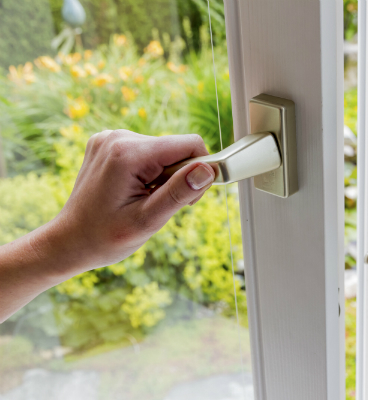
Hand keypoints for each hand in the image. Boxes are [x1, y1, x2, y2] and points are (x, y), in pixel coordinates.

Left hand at [50, 129, 215, 273]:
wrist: (69, 241)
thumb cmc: (105, 237)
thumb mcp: (148, 221)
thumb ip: (179, 193)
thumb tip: (209, 170)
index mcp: (128, 153)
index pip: (190, 144)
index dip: (200, 170)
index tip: (191, 198)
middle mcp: (119, 137)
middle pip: (176, 148)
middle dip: (179, 177)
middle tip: (159, 205)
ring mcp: (111, 137)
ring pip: (163, 151)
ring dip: (164, 176)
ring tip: (143, 200)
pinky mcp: (109, 143)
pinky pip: (147, 151)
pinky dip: (149, 172)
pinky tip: (134, 191)